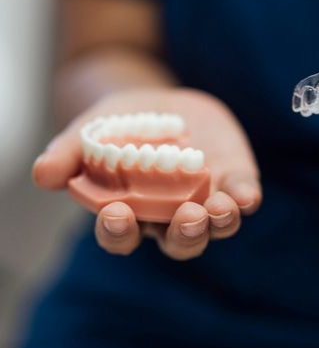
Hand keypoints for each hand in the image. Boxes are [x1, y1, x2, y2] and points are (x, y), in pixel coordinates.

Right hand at [33, 88, 261, 259]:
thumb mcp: (90, 133)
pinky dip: (245, 197)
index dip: (118, 232)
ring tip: (220, 207)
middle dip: (184, 234)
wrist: (159, 106)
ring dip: (220, 221)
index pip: (122, 235)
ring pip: (215, 225)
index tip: (116, 214)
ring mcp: (205, 200)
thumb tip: (42, 174)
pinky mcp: (232, 180)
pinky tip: (246, 195)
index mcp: (133, 213)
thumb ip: (68, 154)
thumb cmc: (121, 127)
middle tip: (187, 218)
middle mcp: (171, 216)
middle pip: (179, 241)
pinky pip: (242, 195)